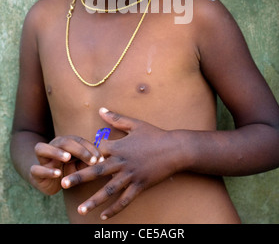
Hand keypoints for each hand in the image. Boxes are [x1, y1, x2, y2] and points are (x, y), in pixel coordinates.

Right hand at [30, 135, 101, 194]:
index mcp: (65, 143)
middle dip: (79, 150)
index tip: (101, 159)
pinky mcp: (35, 172)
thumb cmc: (67, 169)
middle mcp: (52, 147)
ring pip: (42, 148)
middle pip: (64, 142)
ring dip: (56, 152)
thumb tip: (103, 160)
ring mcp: (42, 159)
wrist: (47, 180)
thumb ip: (88, 161)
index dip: (90, 148)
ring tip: (68, 158)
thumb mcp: (80, 165)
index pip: (79, 140)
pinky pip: (36, 168)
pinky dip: (46, 170)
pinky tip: (57, 173)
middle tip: (91, 160)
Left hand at [61, 108, 175, 219]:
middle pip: (97, 171)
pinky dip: (115, 209)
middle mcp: (122, 162)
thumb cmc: (154, 135)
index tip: (82, 155)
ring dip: (94, 200)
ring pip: (109, 190)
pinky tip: (104, 216)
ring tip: (81, 209)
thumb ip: (116, 118)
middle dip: (79, 177)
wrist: (175, 149)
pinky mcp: (139, 186)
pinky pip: (125, 200)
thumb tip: (101, 109)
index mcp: (119, 147)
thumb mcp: (135, 124)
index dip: (90, 153)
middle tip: (64, 183)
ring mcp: (131, 176)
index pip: (98, 151)